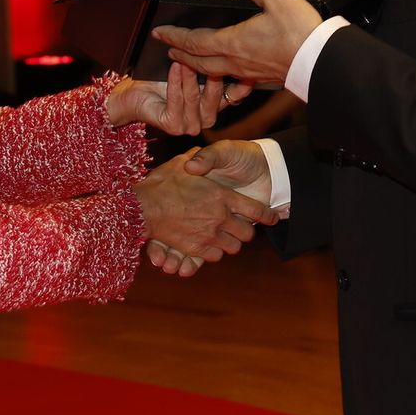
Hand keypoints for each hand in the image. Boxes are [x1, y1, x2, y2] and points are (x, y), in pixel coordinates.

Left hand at [106, 63, 249, 134]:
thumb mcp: (192, 74)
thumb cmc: (160, 81)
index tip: (243, 67)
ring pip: (194, 98)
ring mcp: (188, 125)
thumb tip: (228, 50)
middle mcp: (204, 120)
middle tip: (210, 56)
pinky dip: (175, 82)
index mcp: (212, 108)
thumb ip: (210, 70)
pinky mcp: (171, 125)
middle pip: (214, 98)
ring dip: (190, 77)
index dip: (239, 83)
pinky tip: (175, 67)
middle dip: (212, 76)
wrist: (131, 95)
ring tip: (187, 58)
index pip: (233, 96)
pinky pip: (176, 100)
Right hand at [133, 151, 276, 272]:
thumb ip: (201, 158)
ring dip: (231, 242)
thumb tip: (206, 158)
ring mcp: (209, 234)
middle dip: (246, 231)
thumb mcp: (183, 162)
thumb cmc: (162, 181)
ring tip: (225, 237)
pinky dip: (215, 252)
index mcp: (222, 195)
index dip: (266, 215)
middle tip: (241, 227)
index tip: (273, 217)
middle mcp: (220, 216)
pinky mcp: (196, 248)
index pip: (255, 209)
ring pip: (234, 247)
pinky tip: (210, 245)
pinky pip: (215, 256)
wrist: (142, 206)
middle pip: (247, 232)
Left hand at [153, 0, 321, 85]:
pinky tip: (225, 76)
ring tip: (190, 60)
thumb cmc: (301, 30)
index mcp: (233, 42)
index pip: (194, 41)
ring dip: (198, 65)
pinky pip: (233, 80)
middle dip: (180, 54)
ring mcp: (248, 73)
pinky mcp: (261, 78)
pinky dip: (222, 77)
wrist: (322, 60)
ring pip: (214, 72)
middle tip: (168, 49)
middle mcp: (236, 61)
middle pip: (198, 61)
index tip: (159, 33)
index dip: (174, 37)